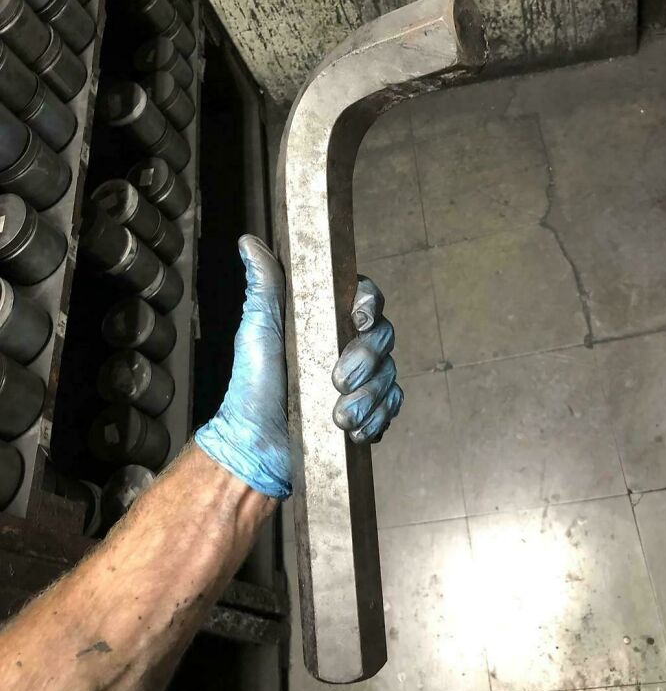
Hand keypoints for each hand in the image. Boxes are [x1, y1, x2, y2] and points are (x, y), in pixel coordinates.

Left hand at [194, 235, 402, 498]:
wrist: (257, 447)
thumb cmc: (253, 386)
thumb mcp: (257, 330)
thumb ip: (264, 287)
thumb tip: (250, 243)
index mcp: (326, 320)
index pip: (364, 298)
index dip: (370, 304)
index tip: (359, 319)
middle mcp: (349, 346)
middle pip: (383, 336)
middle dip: (365, 360)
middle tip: (338, 381)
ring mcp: (363, 380)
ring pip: (389, 375)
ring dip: (368, 397)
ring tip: (339, 417)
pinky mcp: (369, 411)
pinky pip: (391, 406)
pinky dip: (377, 418)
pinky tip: (356, 430)